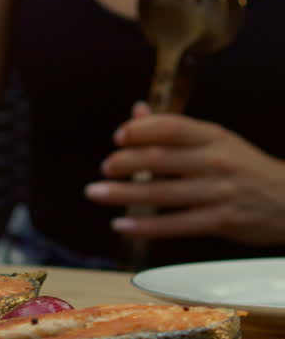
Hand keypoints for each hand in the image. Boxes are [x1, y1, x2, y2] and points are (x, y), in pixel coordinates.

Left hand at [87, 102, 284, 244]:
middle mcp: (216, 161)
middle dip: (125, 162)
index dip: (141, 130)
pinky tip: (120, 226)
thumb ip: (175, 129)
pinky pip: (174, 225)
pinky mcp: (220, 221)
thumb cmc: (243, 168)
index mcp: (214, 137)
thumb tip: (136, 111)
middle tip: (104, 168)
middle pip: (160, 158)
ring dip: (122, 194)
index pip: (172, 127)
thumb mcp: (216, 141)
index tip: (118, 137)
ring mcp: (219, 192)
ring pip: (162, 193)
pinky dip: (144, 227)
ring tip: (95, 193)